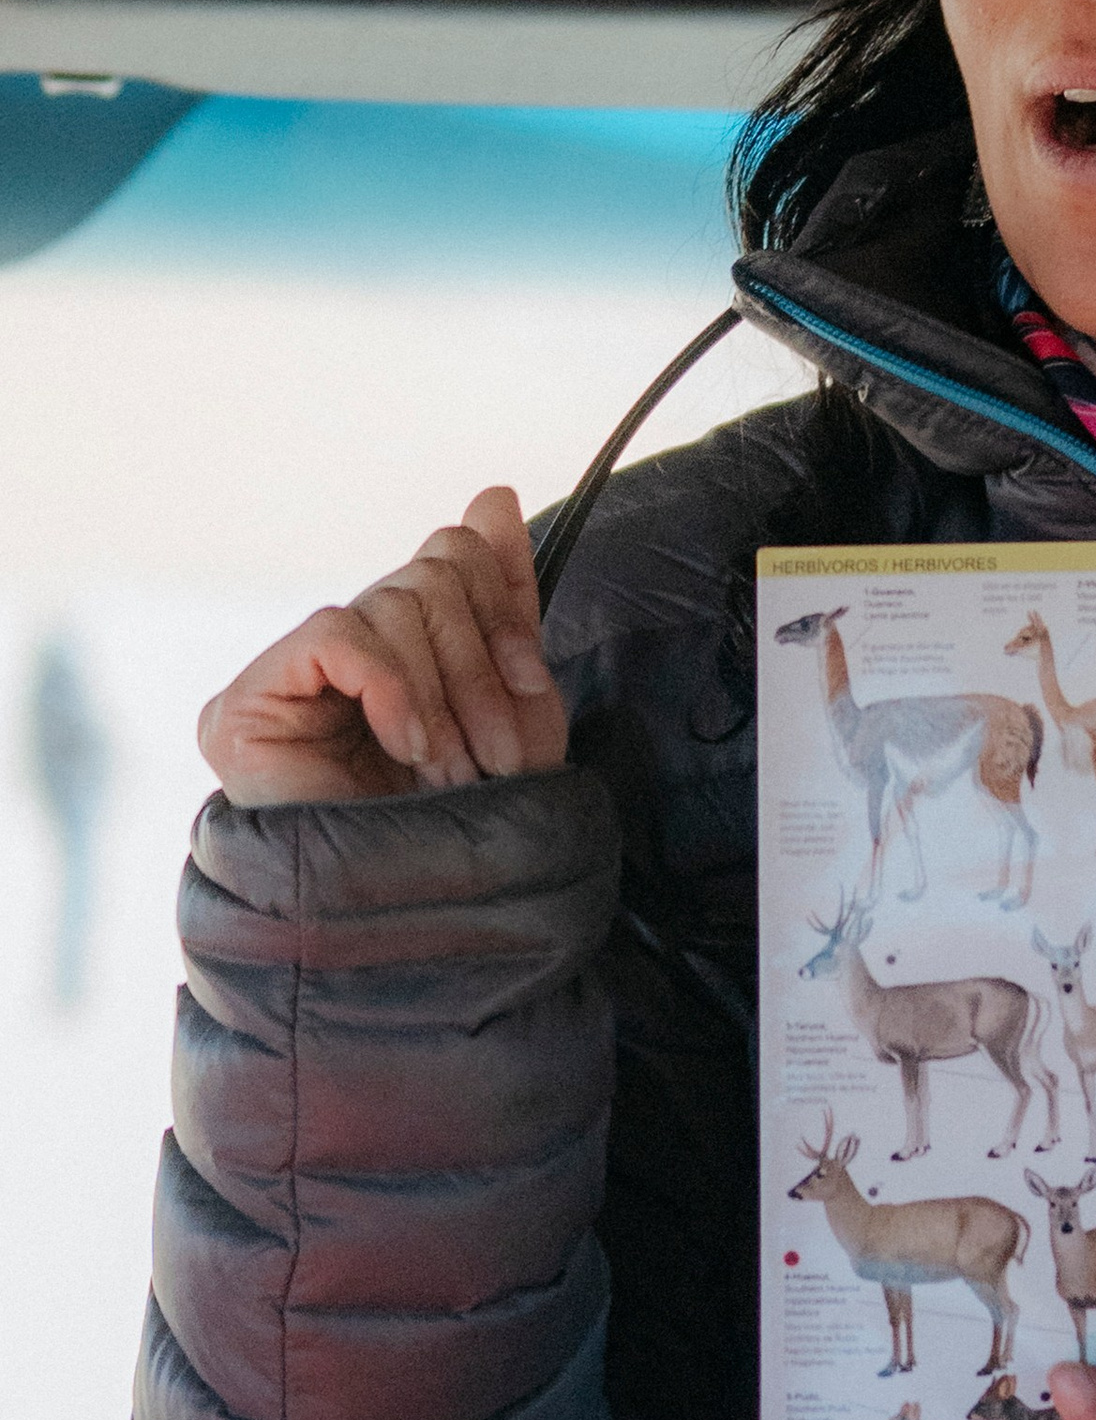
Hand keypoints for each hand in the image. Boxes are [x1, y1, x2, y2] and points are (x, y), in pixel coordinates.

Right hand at [200, 487, 568, 808]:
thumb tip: (492, 494)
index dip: (503, 607)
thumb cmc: (469, 832)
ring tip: (448, 770)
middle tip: (490, 754)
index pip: (450, 556)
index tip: (531, 679)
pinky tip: (405, 746)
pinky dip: (392, 687)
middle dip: (481, 665)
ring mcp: (281, 683)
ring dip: (446, 694)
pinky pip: (338, 632)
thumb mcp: (514, 705)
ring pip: (391, 602)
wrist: (424, 926)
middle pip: (428, 573)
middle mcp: (333, 659)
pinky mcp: (241, 707)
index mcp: (398, 652)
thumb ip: (502, 601)